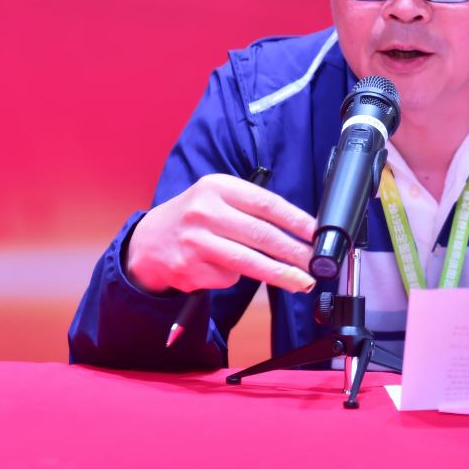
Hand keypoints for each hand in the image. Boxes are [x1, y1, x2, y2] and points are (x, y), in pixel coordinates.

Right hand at [125, 173, 316, 294]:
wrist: (150, 241)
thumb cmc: (196, 218)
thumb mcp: (219, 199)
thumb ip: (253, 209)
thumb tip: (301, 231)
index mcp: (218, 187)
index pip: (267, 203)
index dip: (297, 220)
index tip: (318, 233)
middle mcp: (204, 211)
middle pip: (261, 234)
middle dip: (295, 251)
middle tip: (316, 263)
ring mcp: (194, 241)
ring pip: (247, 261)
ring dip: (280, 274)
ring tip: (303, 281)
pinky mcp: (188, 268)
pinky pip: (227, 277)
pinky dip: (236, 277)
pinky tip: (228, 270)